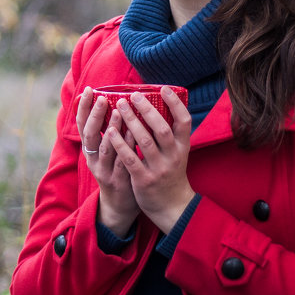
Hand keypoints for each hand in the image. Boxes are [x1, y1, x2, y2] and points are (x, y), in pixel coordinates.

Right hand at [76, 87, 138, 234]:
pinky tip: (136, 134)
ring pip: (106, 148)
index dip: (83, 108)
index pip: (81, 125)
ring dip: (111, 128)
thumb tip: (115, 101)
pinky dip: (128, 147)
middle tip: (103, 98)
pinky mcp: (118, 181)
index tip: (88, 90)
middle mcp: (93, 159)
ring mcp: (105, 171)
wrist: (120, 206)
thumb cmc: (116, 171)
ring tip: (118, 111)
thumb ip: (109, 130)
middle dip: (95, 115)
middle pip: (90, 135)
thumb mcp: (106, 151)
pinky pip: (123, 161)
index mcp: (89, 150)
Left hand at [106, 86, 194, 233]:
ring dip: (130, 122)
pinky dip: (120, 144)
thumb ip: (169, 134)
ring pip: (144, 141)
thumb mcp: (177, 153)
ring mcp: (159, 168)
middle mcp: (173, 156)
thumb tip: (158, 105)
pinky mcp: (144, 180)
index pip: (184, 121)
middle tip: (132, 94)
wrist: (172, 206)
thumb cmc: (171, 173)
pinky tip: (110, 131)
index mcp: (182, 146)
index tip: (164, 88)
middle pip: (161, 128)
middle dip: (147, 109)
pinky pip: (130, 159)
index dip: (175, 103)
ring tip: (118, 106)